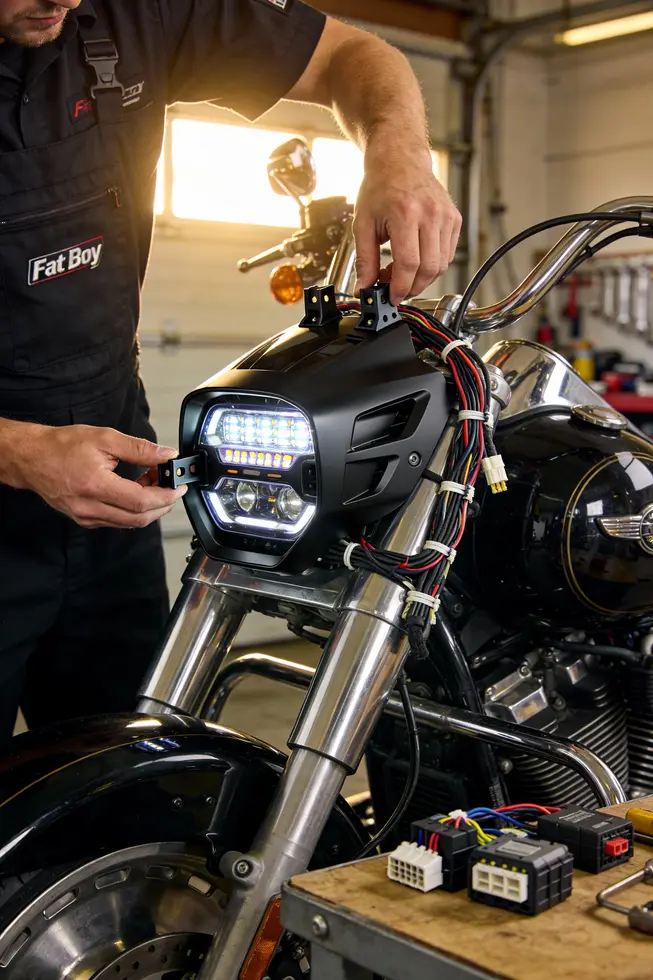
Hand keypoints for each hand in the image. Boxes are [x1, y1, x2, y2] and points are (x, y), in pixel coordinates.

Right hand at [17, 424, 185, 528]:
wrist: (32, 457)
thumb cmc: (61, 446)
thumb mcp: (105, 438)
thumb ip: (139, 449)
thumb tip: (166, 455)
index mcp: (95, 486)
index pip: (141, 501)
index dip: (166, 496)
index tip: (179, 486)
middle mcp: (90, 507)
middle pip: (139, 518)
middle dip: (162, 503)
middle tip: (171, 485)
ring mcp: (86, 517)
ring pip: (130, 522)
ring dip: (149, 506)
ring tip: (153, 482)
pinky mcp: (85, 519)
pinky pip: (117, 521)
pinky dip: (133, 509)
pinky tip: (136, 490)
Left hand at [353, 141, 461, 304]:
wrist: (400, 160)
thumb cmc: (380, 187)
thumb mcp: (363, 223)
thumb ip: (364, 259)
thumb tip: (364, 288)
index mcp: (405, 214)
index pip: (409, 263)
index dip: (400, 286)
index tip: (392, 297)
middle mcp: (430, 214)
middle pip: (429, 268)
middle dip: (412, 286)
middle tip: (397, 289)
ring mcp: (446, 216)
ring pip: (441, 265)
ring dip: (423, 278)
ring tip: (404, 273)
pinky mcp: (454, 219)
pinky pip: (448, 254)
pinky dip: (433, 264)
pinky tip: (417, 260)